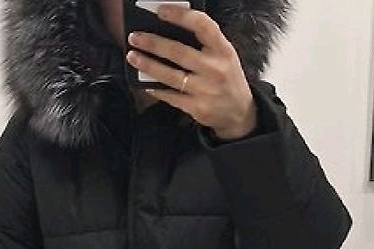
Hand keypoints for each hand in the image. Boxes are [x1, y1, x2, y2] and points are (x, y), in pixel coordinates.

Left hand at [126, 4, 257, 139]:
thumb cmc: (227, 79)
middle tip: (135, 38)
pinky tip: (146, 82)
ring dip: (148, 65)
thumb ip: (204, 44)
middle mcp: (214, 69)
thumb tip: (169, 31)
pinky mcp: (196, 108)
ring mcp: (205, 90)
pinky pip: (170, 96)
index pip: (202, 26)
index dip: (180, 15)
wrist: (240, 112)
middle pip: (178, 52)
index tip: (161, 11)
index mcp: (223, 50)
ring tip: (133, 57)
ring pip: (170, 76)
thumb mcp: (225, 56)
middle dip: (153, 43)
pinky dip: (156, 88)